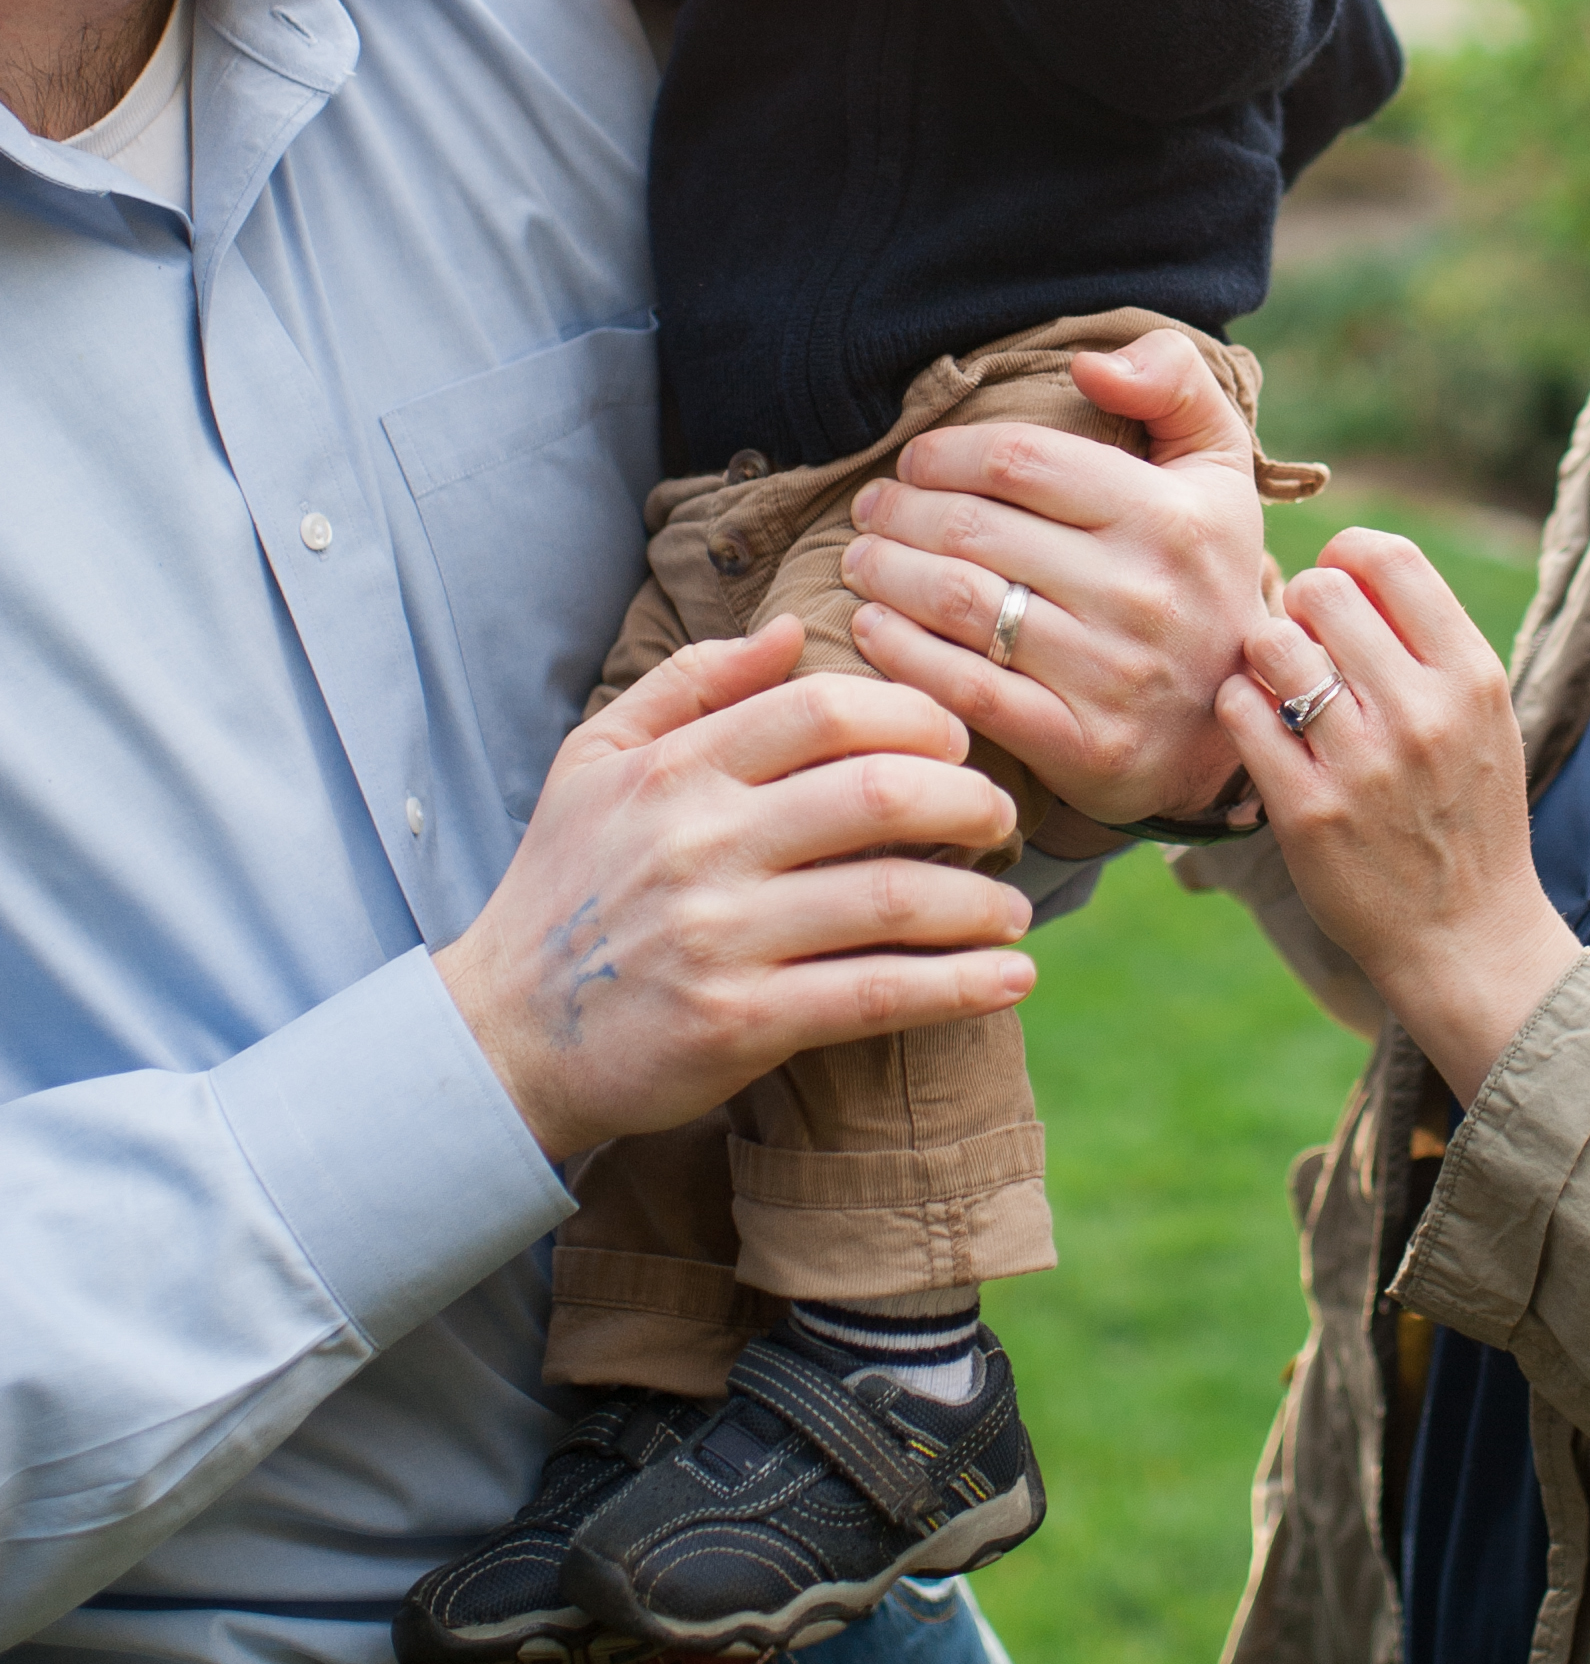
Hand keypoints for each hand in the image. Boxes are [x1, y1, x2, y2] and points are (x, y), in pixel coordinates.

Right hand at [434, 615, 1034, 1162]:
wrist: (501, 1037)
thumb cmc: (566, 887)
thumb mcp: (594, 760)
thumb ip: (690, 684)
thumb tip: (787, 626)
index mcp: (676, 770)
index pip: (826, 708)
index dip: (917, 718)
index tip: (958, 748)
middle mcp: (700, 843)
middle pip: (878, 792)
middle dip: (970, 802)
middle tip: (1002, 821)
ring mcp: (720, 936)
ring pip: (891, 897)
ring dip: (979, 901)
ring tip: (1014, 909)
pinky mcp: (738, 1023)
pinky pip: (875, 994)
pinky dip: (960, 985)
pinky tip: (1012, 978)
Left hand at [838, 330, 1269, 838]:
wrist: (1236, 717)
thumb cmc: (1205, 573)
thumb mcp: (1219, 467)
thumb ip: (1173, 382)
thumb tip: (1091, 363)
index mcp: (1169, 516)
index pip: (1017, 460)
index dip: (944, 453)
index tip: (913, 462)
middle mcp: (1143, 593)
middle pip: (973, 531)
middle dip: (899, 512)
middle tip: (870, 510)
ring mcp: (1112, 674)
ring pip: (959, 603)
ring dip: (886, 574)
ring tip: (860, 559)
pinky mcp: (1083, 744)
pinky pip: (964, 688)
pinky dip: (901, 652)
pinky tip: (871, 625)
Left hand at [1223, 535, 1579, 1104]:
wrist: (1468, 937)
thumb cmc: (1466, 814)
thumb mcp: (1484, 719)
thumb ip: (1428, 645)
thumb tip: (1347, 568)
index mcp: (1472, 677)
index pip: (1389, 559)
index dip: (1346, 558)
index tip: (1336, 589)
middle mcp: (1422, 713)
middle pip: (1321, 590)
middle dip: (1297, 608)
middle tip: (1301, 647)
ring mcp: (1362, 765)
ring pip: (1271, 645)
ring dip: (1262, 657)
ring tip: (1277, 689)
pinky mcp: (1307, 814)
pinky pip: (1241, 714)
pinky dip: (1239, 708)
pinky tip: (1259, 729)